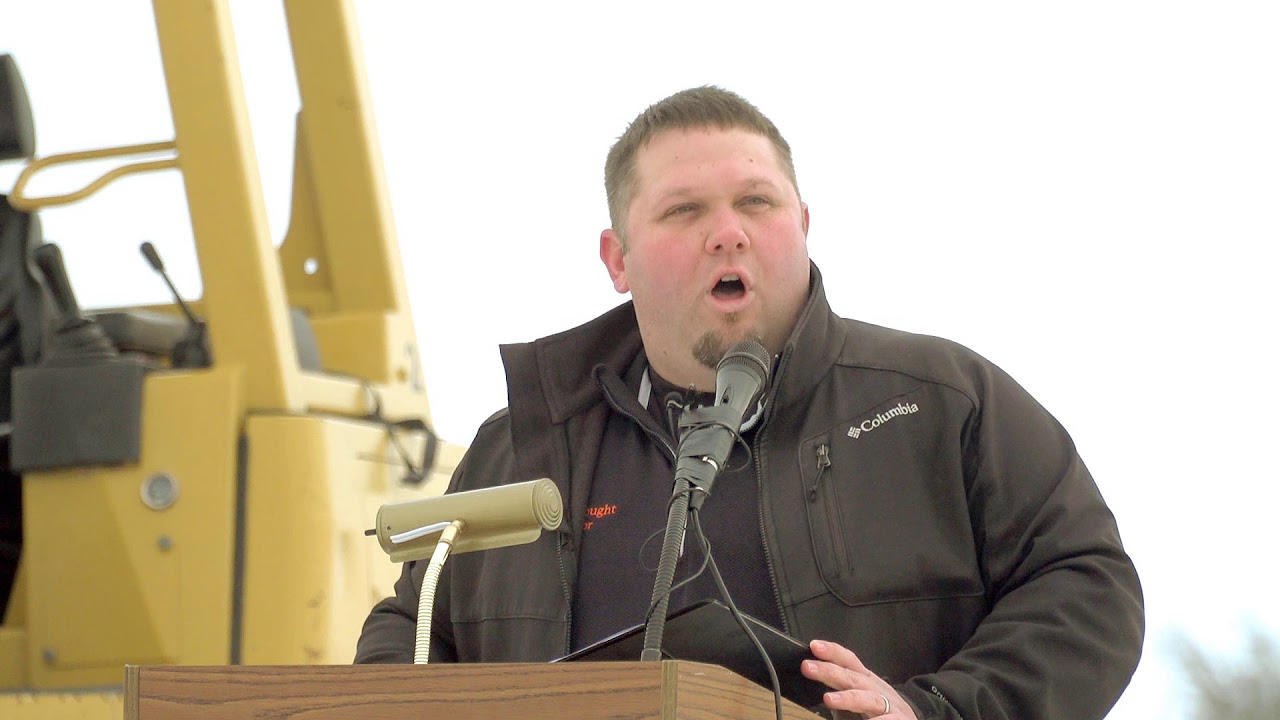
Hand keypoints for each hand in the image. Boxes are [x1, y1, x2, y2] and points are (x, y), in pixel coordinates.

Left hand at [801, 639, 917, 719]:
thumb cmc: (882, 711)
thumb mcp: (861, 697)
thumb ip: (840, 693)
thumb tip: (811, 689)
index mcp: (866, 681)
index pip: (849, 661)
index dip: (833, 652)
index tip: (814, 646)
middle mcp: (877, 689)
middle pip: (853, 677)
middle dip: (830, 671)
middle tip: (808, 667)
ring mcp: (890, 706)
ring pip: (868, 699)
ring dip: (848, 698)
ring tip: (828, 699)